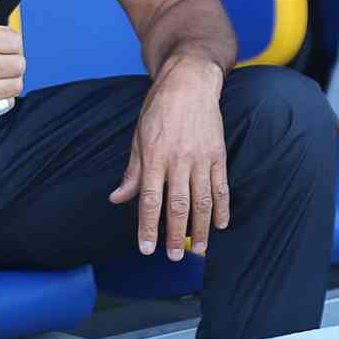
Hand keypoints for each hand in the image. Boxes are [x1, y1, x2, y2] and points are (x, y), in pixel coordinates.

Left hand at [109, 56, 228, 259]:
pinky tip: (220, 225)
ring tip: (199, 250)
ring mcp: (201, 158)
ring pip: (202, 201)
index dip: (147, 227)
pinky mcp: (218, 155)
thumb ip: (132, 171)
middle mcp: (178, 160)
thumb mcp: (138, 136)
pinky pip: (222, 187)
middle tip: (174, 257)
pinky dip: (222, 208)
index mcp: (154, 156)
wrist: (189, 82)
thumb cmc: (158, 109)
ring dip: (200, 229)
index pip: (149, 200)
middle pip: (178, 206)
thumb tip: (117, 198)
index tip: (146, 248)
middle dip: (176, 235)